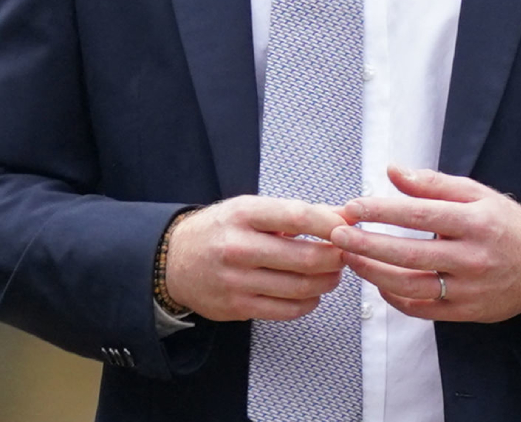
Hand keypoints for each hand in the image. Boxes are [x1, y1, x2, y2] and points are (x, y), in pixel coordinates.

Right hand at [162, 195, 348, 321]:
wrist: (174, 261)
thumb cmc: (219, 232)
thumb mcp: (250, 210)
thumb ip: (297, 214)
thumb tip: (344, 216)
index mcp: (242, 215)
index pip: (297, 217)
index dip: (330, 225)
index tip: (346, 229)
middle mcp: (237, 247)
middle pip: (305, 257)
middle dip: (335, 258)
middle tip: (345, 256)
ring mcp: (236, 280)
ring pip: (301, 287)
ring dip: (327, 282)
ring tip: (332, 275)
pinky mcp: (237, 307)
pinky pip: (287, 310)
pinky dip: (309, 302)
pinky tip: (311, 293)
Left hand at [330, 166, 520, 322]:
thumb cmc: (505, 226)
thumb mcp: (477, 195)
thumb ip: (432, 184)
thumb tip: (391, 171)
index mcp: (476, 223)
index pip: (420, 216)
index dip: (382, 211)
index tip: (352, 207)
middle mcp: (473, 258)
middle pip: (410, 255)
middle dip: (367, 245)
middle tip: (337, 235)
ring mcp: (470, 289)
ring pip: (411, 286)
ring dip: (373, 273)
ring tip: (349, 257)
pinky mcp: (467, 313)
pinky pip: (422, 308)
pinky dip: (394, 297)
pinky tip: (376, 281)